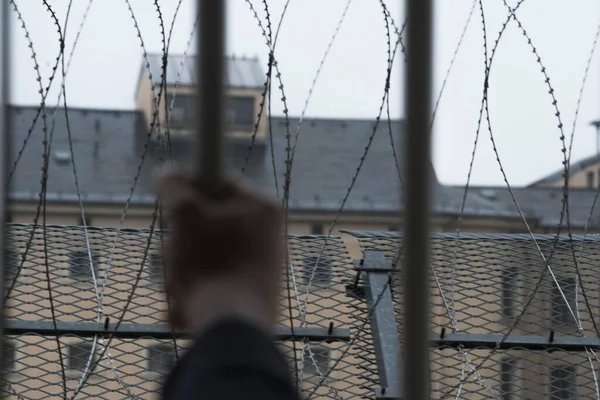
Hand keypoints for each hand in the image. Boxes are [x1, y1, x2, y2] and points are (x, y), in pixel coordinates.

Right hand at [156, 170, 283, 334]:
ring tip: (177, 290)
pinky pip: (217, 281)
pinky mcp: (254, 292)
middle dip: (181, 242)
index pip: (219, 182)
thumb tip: (168, 172)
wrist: (233, 328)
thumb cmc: (210, 264)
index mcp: (262, 207)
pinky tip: (184, 310)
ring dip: (183, 272)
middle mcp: (269, 233)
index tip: (171, 207)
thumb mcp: (184, 215)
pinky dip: (196, 293)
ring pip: (208, 256)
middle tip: (171, 255)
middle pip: (211, 223)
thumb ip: (174, 187)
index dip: (189, 190)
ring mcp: (263, 264)